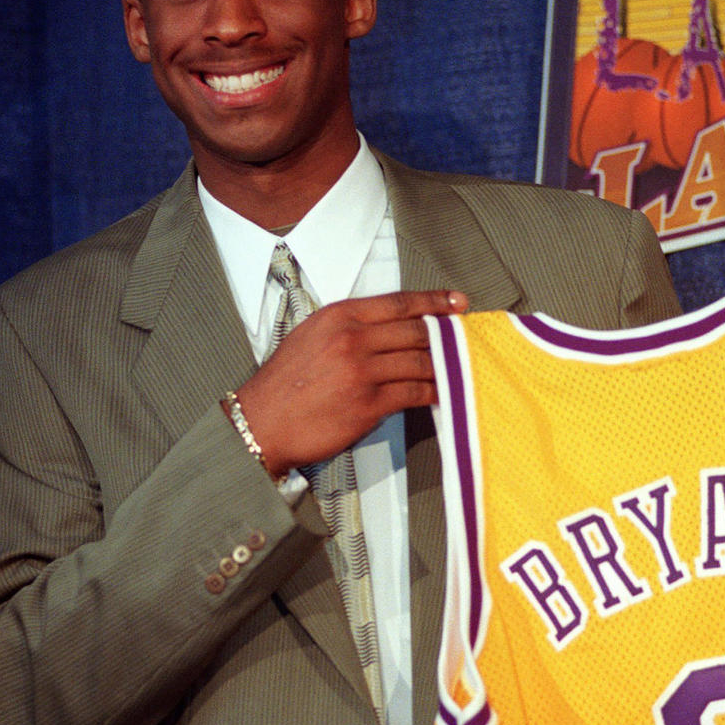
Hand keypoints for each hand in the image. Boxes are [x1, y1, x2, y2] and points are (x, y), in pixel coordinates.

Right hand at [236, 289, 467, 475]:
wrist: (261, 423)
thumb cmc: (283, 385)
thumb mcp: (310, 336)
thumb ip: (348, 327)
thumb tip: (388, 327)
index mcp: (338, 316)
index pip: (399, 302)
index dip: (434, 301)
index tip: (456, 302)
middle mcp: (352, 339)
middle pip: (415, 330)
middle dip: (445, 335)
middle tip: (463, 338)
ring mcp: (361, 372)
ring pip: (420, 362)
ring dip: (443, 366)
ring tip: (457, 368)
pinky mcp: (368, 404)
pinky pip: (414, 393)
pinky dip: (433, 392)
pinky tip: (441, 393)